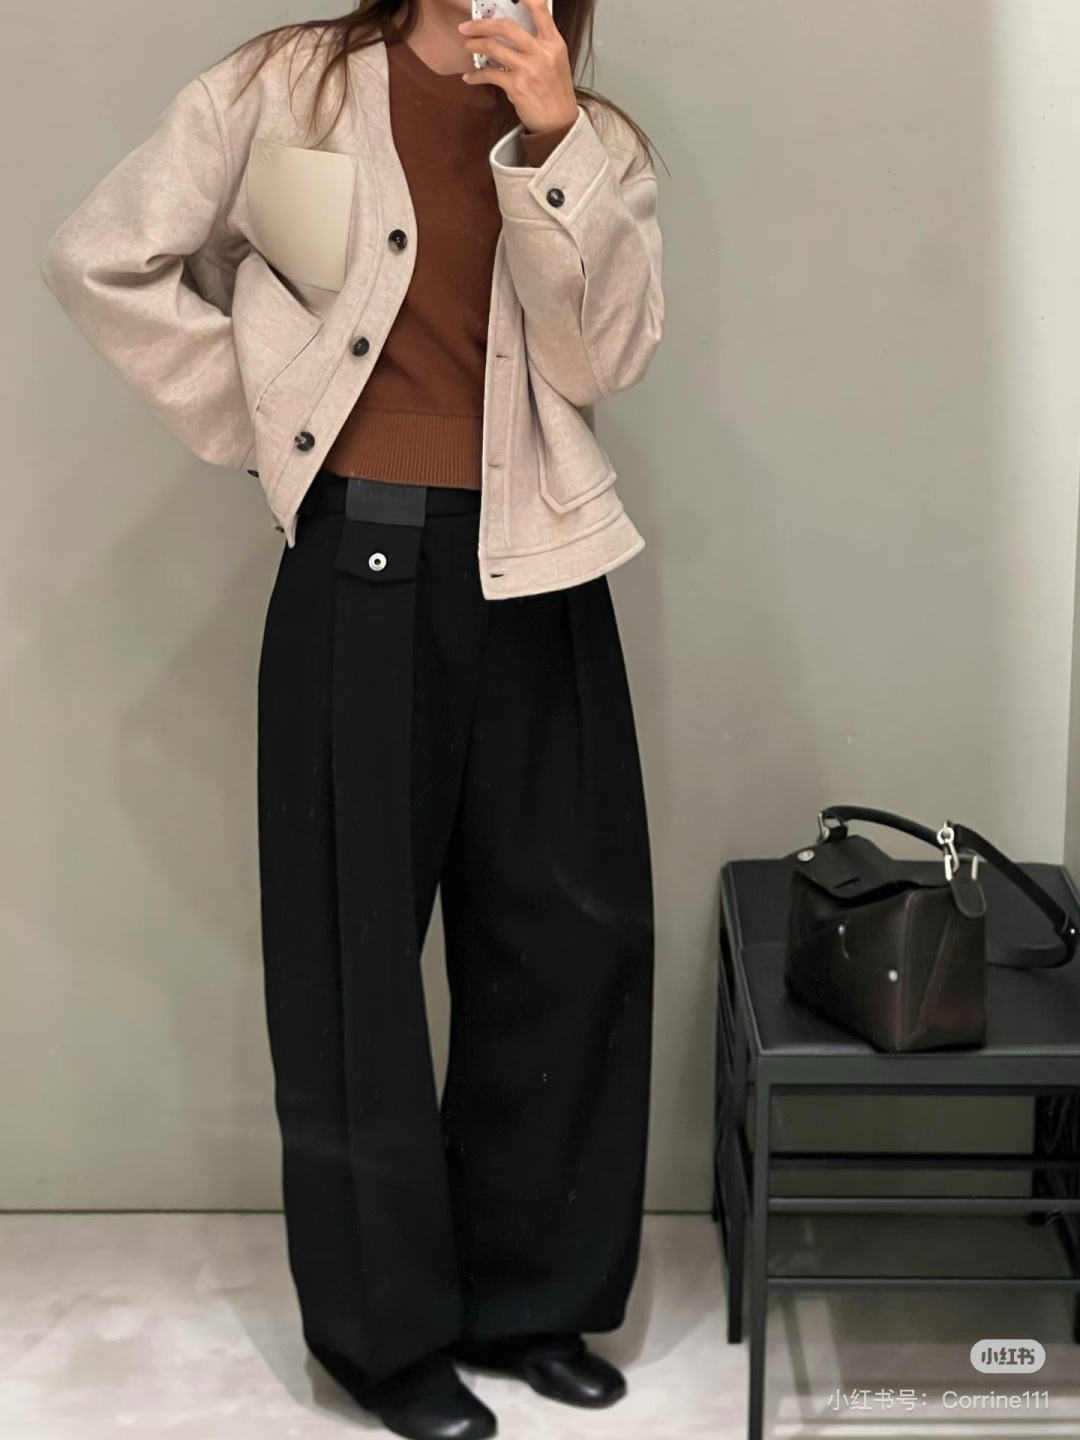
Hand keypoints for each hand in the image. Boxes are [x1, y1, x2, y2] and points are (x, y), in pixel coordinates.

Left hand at [458, 0, 578, 134]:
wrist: (559, 122)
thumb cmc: (556, 92)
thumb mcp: (557, 61)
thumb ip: (540, 44)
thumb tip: (512, 32)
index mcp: (553, 43)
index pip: (540, 10)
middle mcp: (542, 52)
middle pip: (507, 27)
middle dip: (482, 24)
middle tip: (467, 26)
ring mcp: (528, 69)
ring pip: (494, 48)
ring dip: (475, 45)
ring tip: (467, 46)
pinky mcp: (516, 87)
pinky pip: (490, 75)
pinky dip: (476, 76)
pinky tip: (470, 77)